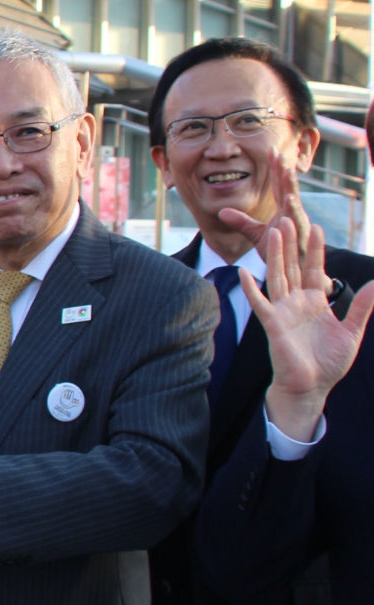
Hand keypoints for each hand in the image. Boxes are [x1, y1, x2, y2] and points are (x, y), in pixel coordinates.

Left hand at [218, 149, 326, 290]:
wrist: (296, 275)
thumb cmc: (281, 252)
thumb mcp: (257, 235)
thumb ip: (241, 222)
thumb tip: (222, 212)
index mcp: (282, 210)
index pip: (276, 185)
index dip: (274, 168)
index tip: (270, 151)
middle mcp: (292, 213)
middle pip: (286, 188)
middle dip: (283, 170)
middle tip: (278, 152)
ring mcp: (298, 223)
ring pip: (294, 200)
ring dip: (291, 185)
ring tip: (287, 168)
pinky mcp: (302, 236)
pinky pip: (297, 221)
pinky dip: (294, 210)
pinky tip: (290, 199)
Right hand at [249, 218, 373, 439]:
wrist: (311, 386)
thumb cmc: (329, 362)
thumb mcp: (352, 332)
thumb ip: (362, 307)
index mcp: (315, 302)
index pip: (316, 269)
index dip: (316, 250)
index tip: (317, 227)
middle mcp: (297, 302)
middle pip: (293, 266)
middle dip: (291, 243)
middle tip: (288, 218)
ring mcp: (282, 311)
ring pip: (277, 277)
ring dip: (274, 256)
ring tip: (272, 232)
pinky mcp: (272, 324)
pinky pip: (260, 303)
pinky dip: (251, 288)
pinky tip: (243, 272)